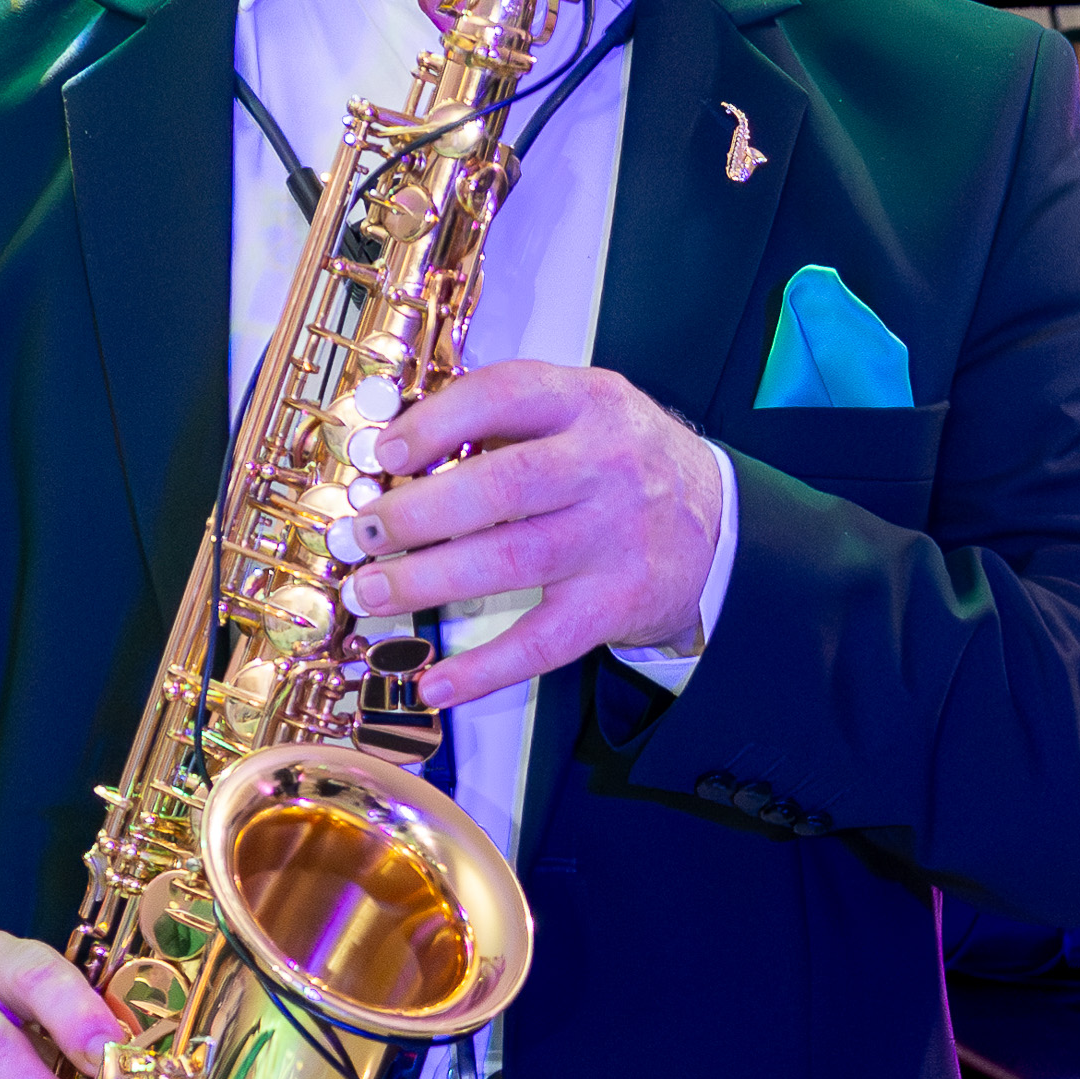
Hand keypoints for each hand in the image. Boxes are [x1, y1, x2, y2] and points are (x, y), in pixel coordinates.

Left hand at [358, 360, 724, 704]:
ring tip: (372, 591)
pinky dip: (485, 668)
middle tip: (362, 532)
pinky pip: (543, 642)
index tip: (384, 454)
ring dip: (428, 581)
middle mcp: (605, 467)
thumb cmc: (627, 463)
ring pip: (510, 561)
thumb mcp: (583, 411)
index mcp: (588, 404)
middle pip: (500, 488)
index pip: (505, 398)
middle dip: (416, 513)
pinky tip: (436, 680)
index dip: (436, 424)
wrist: (717, 524)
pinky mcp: (616, 603)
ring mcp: (613, 539)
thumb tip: (399, 454)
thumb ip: (506, 420)